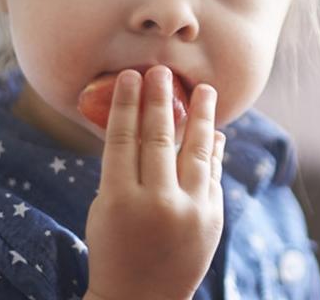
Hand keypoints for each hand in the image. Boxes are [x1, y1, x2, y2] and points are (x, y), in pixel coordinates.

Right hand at [84, 66, 225, 299]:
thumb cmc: (114, 248)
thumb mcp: (105, 210)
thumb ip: (123, 170)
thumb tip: (143, 123)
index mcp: (119, 200)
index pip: (122, 140)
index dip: (126, 104)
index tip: (130, 77)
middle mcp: (156, 204)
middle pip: (159, 139)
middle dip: (160, 100)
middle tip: (161, 71)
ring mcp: (189, 211)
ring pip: (197, 151)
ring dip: (201, 116)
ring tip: (205, 90)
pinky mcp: (212, 219)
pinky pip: (213, 174)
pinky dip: (213, 151)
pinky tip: (214, 131)